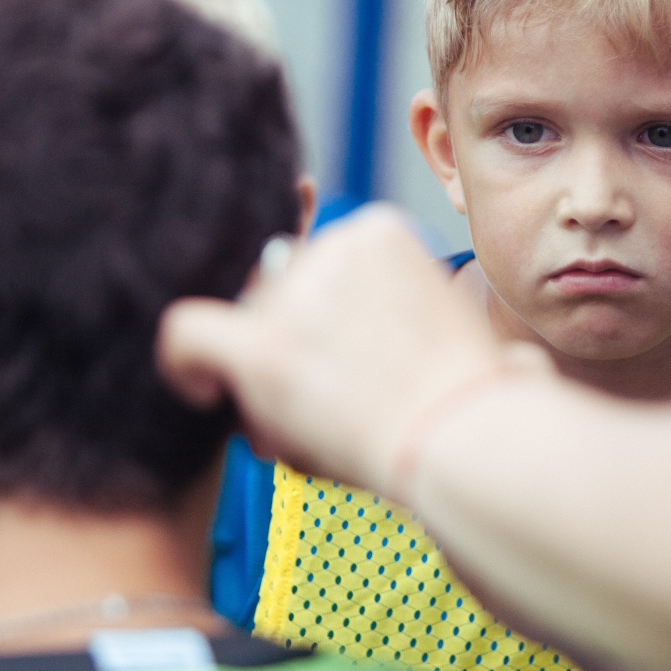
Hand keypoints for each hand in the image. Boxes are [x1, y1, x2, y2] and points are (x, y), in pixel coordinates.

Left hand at [157, 205, 550, 496]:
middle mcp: (331, 247)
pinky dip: (184, 365)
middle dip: (292, 353)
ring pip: (243, 332)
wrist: (467, 439)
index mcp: (380, 231)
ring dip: (265, 384)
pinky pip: (188, 337)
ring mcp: (295, 296)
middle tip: (332, 408)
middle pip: (276, 297)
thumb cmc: (478, 405)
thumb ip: (431, 326)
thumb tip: (486, 358)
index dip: (321, 319)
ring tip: (318, 430)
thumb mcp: (463, 336)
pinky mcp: (263, 347)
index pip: (315, 267)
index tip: (349, 361)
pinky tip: (201, 392)